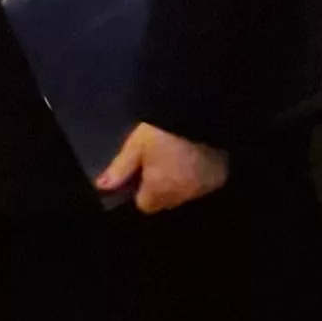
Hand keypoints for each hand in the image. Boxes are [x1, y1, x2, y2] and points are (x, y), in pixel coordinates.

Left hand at [96, 123, 228, 214]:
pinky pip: (203, 183)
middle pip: (166, 201)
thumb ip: (120, 167)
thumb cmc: (164, 131)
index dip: (140, 191)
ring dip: (180, 181)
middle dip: (160, 187)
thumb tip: (102, 187)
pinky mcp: (220, 177)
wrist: (204, 115)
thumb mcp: (137, 144)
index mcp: (159, 190)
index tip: (141, 172)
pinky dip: (197, 175)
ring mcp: (204, 188)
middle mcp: (182, 195)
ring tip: (177, 156)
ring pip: (185, 193)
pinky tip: (194, 156)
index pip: (145, 205)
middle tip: (158, 160)